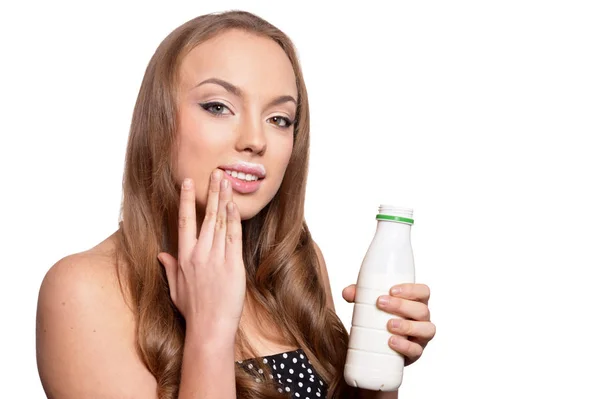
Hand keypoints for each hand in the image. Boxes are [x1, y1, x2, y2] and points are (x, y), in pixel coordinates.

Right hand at [158, 170, 245, 337]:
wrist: (211, 327)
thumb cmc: (194, 310)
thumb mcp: (176, 289)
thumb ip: (170, 268)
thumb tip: (161, 254)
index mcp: (184, 257)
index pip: (184, 221)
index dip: (187, 200)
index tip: (188, 183)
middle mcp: (200, 253)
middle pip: (206, 216)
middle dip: (212, 192)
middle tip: (216, 174)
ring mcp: (217, 258)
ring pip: (221, 222)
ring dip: (224, 200)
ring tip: (227, 182)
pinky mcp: (233, 264)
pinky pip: (234, 236)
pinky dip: (234, 219)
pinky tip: (234, 205)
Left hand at [342, 283, 435, 365]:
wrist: (379, 348)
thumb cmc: (379, 318)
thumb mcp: (370, 304)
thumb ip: (359, 295)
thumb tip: (347, 293)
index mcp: (415, 302)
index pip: (423, 292)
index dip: (411, 289)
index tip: (391, 290)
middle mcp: (422, 319)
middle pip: (422, 309)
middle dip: (402, 305)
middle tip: (380, 303)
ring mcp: (421, 337)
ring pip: (426, 329)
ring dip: (408, 326)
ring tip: (389, 324)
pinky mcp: (415, 352)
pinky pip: (416, 350)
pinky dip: (405, 346)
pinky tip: (392, 342)